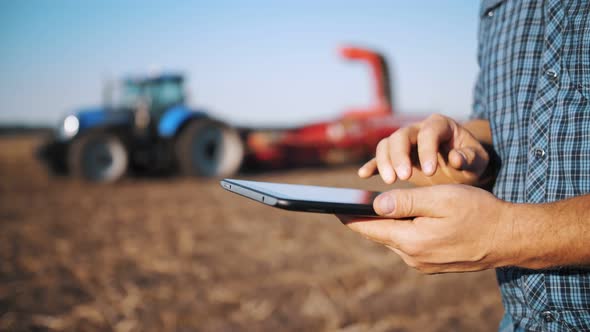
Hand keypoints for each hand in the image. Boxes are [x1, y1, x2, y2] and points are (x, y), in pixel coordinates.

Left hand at [338, 185, 518, 272]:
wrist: (509, 237)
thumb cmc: (478, 211)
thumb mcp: (440, 199)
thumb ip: (405, 202)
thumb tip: (374, 205)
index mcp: (411, 241)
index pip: (369, 228)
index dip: (349, 215)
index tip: (331, 206)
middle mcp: (413, 257)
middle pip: (379, 234)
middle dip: (365, 218)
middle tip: (348, 203)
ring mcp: (423, 263)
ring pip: (394, 239)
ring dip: (385, 223)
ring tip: (373, 207)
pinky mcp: (432, 263)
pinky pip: (408, 244)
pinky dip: (401, 230)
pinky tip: (403, 218)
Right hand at [359, 114, 489, 185]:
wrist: (462, 164)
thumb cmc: (471, 161)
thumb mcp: (478, 161)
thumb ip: (469, 158)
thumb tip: (456, 158)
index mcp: (439, 125)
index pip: (428, 132)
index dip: (427, 150)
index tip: (431, 172)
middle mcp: (418, 128)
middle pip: (401, 135)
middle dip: (399, 156)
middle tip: (403, 178)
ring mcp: (404, 141)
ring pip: (386, 144)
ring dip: (384, 161)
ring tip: (390, 181)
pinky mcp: (396, 155)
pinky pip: (379, 156)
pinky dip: (372, 164)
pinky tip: (364, 174)